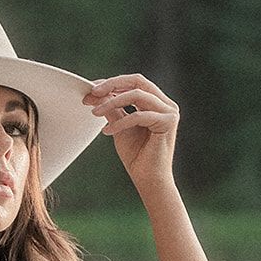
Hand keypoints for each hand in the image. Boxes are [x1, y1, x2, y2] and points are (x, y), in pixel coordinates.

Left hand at [83, 74, 178, 190]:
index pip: (134, 82)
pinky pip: (139, 115)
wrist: (149, 180)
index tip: (91, 89)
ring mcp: (169, 112)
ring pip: (137, 95)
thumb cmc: (136, 155)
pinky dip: (120, 122)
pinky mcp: (168, 122)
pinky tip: (107, 131)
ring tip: (95, 113)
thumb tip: (96, 94)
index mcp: (156, 102)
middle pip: (138, 81)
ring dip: (112, 102)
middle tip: (92, 92)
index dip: (112, 82)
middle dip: (112, 84)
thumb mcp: (120, 126)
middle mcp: (166, 104)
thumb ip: (112, 109)